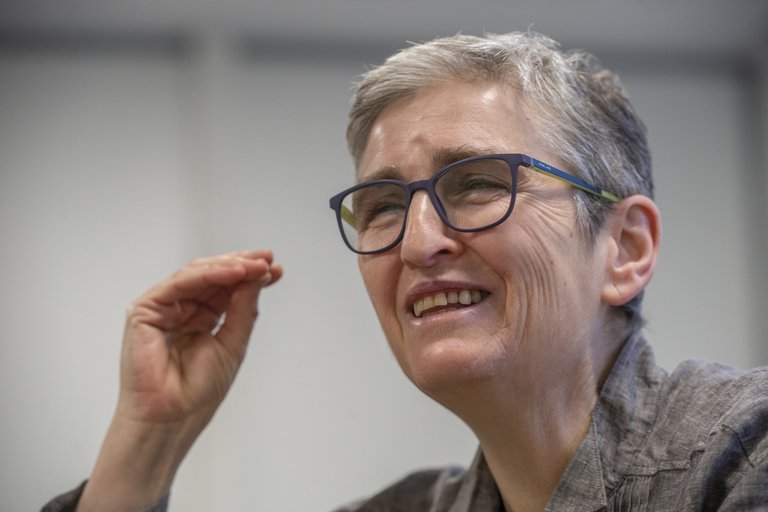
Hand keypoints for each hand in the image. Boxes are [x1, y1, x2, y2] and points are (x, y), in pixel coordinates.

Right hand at [118, 249, 280, 426]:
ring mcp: (163, 309)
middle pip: (213, 277)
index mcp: (202, 319)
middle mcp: (182, 310)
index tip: (276, 270)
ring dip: (229, 267)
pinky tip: (233, 272)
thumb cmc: (196, 392)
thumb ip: (243, 309)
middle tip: (267, 261)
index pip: (228, 289)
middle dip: (243, 266)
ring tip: (256, 266)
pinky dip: (207, 274)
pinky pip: (179, 283)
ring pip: (197, 274)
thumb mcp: (233, 343)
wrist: (171, 419)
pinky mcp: (145, 311)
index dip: (251, 277)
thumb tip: (257, 277)